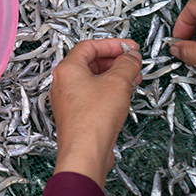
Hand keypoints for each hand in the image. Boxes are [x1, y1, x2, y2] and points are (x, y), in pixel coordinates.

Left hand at [49, 39, 142, 187]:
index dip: (112, 44)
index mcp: (67, 69)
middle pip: (89, 62)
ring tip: (133, 80)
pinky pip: (92, 95)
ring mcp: (67, 100)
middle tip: (133, 63)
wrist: (85, 151)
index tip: (130, 47)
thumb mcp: (118, 82)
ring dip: (114, 76)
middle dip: (114, 60)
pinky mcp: (75, 115)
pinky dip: (108, 91)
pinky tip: (123, 96)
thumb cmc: (93, 119)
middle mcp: (62, 83)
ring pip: (92, 80)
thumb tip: (132, 57)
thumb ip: (127, 64)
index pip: (89, 46)